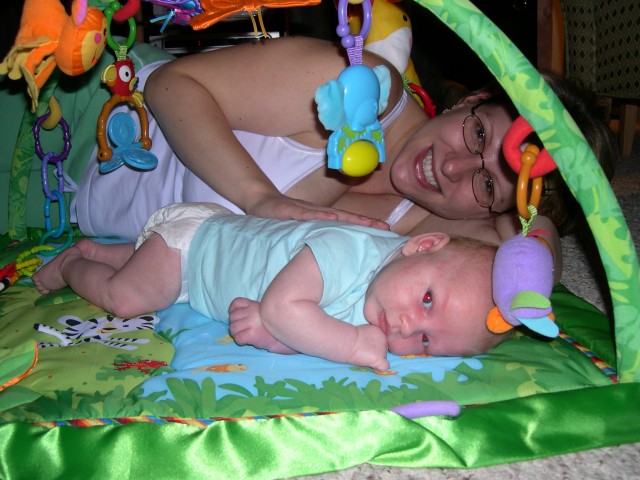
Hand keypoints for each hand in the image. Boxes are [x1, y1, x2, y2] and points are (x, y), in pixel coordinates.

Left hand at [229, 297, 296, 353]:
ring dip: (237, 333)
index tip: (239, 318)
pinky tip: (248, 341)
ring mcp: (251, 322)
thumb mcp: (261, 312)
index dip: (233, 311)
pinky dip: (241, 341)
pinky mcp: (252, 334)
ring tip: (245, 335)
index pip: (236, 303)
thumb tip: (233, 315)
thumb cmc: (270, 326)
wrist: (282, 337)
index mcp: (253, 305)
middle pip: (232, 317)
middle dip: (235, 324)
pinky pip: (238, 338)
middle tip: (243, 329)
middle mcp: (251, 311)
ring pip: (233, 328)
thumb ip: (249, 310)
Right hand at [247, 194, 389, 229]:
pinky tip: (333, 219)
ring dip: (350, 219)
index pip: (347, 224)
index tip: (385, 233)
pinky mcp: (290, 211)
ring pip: (331, 215)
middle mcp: (318, 213)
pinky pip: (307, 214)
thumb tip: (332, 259)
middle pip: (346, 218)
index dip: (366, 227)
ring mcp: (305, 210)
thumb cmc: (282, 218)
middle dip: (366, 223)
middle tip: (386, 228)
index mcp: (321, 219)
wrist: (260, 202)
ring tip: (368, 224)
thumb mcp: (301, 232)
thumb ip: (315, 240)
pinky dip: (321, 216)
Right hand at [349, 324, 389, 370]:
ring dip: (377, 358)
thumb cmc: (350, 336)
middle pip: (384, 349)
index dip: (376, 345)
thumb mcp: (362, 332)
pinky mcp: (380, 359)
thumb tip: (368, 343)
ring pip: (384, 357)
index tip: (368, 347)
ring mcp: (383, 350)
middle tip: (366, 353)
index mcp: (380, 331)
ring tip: (365, 357)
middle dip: (377, 352)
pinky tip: (373, 366)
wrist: (348, 341)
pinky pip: (385, 366)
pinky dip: (380, 367)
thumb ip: (370, 336)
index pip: (382, 341)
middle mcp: (384, 339)